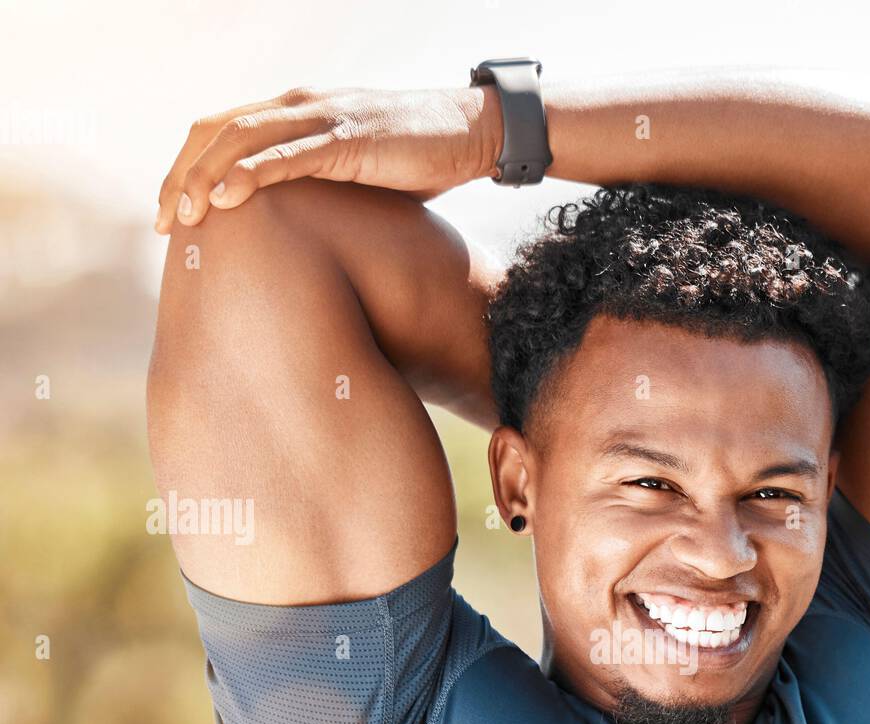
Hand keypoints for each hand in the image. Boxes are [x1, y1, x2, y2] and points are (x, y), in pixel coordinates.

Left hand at [154, 85, 499, 233]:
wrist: (471, 135)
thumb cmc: (420, 162)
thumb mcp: (357, 178)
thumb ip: (321, 192)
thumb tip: (299, 238)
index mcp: (297, 114)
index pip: (221, 132)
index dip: (187, 170)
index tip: (172, 217)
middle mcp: (300, 106)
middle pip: (216, 132)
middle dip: (180, 177)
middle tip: (163, 225)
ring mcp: (321, 119)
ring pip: (240, 140)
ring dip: (203, 178)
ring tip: (183, 218)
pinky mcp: (345, 138)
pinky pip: (284, 155)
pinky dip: (247, 174)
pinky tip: (224, 199)